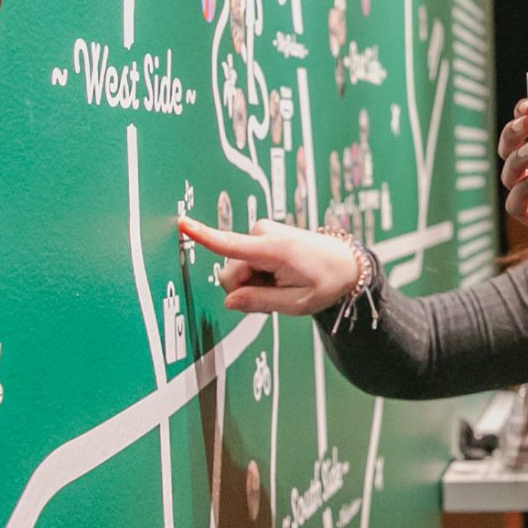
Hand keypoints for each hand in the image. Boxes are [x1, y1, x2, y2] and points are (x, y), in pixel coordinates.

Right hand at [178, 216, 361, 313]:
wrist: (345, 261)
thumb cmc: (325, 281)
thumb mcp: (297, 303)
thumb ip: (260, 302)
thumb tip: (229, 301)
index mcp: (274, 249)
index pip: (231, 244)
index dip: (203, 236)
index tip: (182, 224)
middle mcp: (263, 234)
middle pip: (231, 274)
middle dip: (247, 290)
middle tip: (277, 295)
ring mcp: (261, 232)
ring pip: (237, 270)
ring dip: (255, 283)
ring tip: (282, 284)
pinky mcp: (260, 234)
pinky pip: (245, 262)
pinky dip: (259, 275)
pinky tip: (278, 277)